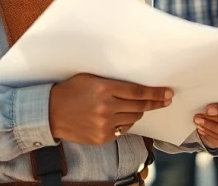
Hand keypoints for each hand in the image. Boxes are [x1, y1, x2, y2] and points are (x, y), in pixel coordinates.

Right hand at [49, 74, 172, 144]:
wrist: (50, 113)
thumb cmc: (71, 91)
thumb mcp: (91, 78)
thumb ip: (113, 82)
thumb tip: (137, 86)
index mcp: (104, 89)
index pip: (138, 92)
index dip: (156, 93)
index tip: (168, 93)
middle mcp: (106, 108)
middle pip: (140, 106)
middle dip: (154, 102)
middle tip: (165, 100)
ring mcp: (104, 125)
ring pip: (134, 118)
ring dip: (137, 111)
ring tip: (134, 106)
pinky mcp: (102, 138)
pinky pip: (123, 129)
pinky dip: (124, 122)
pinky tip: (118, 116)